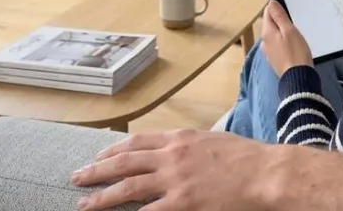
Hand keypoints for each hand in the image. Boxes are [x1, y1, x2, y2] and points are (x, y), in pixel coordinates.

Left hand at [72, 130, 273, 210]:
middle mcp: (172, 156)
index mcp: (179, 138)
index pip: (136, 141)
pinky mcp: (183, 204)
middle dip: (96, 171)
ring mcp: (175, 181)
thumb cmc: (246, 158)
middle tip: (77, 179)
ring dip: (102, 198)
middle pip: (123, 162)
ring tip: (84, 206)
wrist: (265, 173)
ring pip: (127, 188)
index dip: (112, 149)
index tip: (98, 156)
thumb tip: (171, 151)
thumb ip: (188, 146)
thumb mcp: (211, 140)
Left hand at [260, 0, 312, 75]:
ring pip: (275, 36)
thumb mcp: (289, 30)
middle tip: (295, 27)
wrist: (298, 78)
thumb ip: (279, 16)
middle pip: (271, 25)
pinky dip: (284, 44)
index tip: (289, 15)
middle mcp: (264, 42)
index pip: (267, 13)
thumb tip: (270, 3)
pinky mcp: (275, 60)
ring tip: (295, 38)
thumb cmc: (296, 52)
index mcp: (266, 32)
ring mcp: (269, 52)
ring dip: (283, 34)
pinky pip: (278, 47)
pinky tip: (293, 48)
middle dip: (281, 23)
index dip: (278, 11)